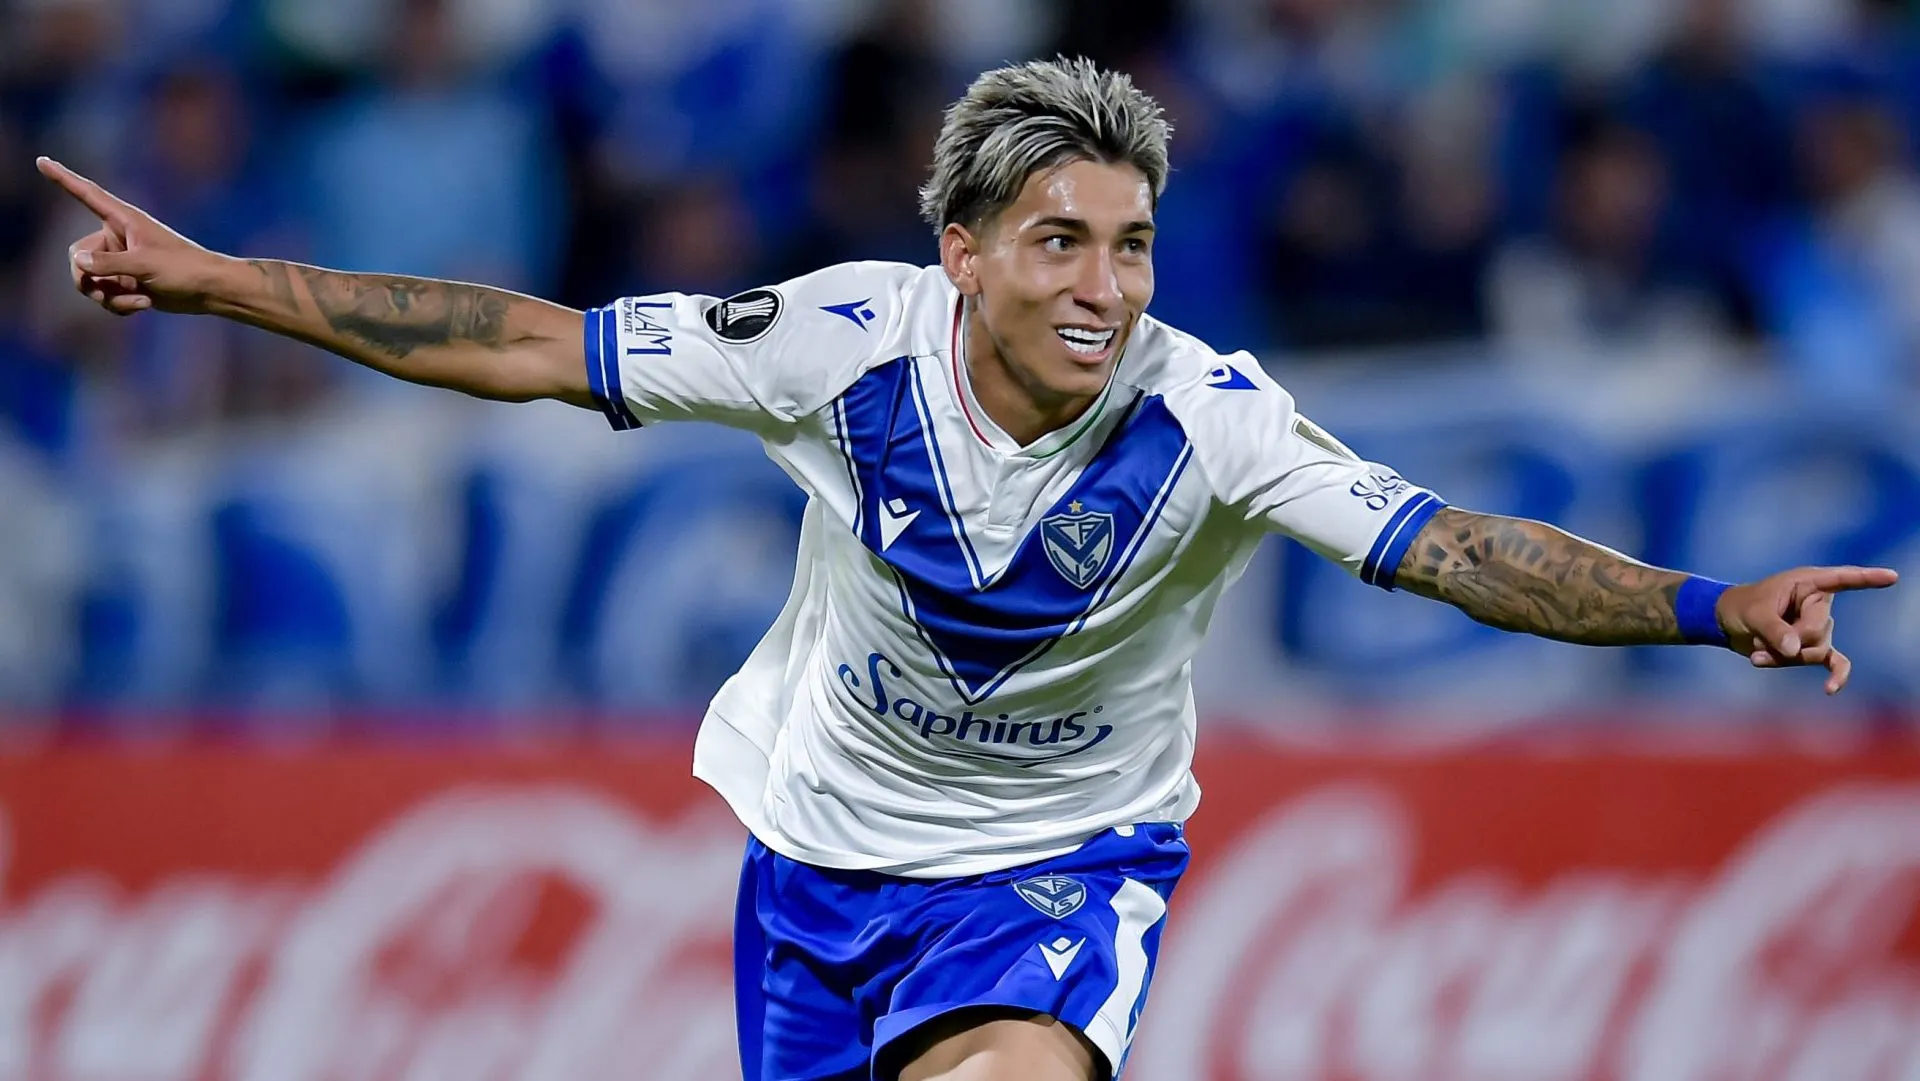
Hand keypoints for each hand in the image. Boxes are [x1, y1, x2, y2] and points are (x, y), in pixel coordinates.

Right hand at [37, 156, 228, 316]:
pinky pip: (105, 295)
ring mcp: (120, 261)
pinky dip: (119, 304)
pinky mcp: (126, 282)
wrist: (210, 291)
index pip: (87, 195)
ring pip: (90, 281)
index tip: (42, 161)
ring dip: (109, 296)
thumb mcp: (144, 265)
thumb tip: (78, 262)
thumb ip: (108, 264)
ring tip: (137, 298)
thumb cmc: (185, 269)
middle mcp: (117, 238)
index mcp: (124, 220)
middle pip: (78, 257)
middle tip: (103, 293)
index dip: (63, 178)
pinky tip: (143, 304)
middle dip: (88, 279)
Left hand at [1716, 566, 1899, 693]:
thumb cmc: (1742, 607)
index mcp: (1808, 583)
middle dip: (1789, 640)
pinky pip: (1833, 663)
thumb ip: (1775, 630)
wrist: (1728, 624)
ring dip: (1784, 658)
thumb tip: (1796, 650)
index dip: (1867, 578)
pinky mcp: (1812, 648)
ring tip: (1758, 652)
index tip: (1892, 577)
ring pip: (1815, 651)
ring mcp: (1819, 628)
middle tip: (1762, 635)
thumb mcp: (1754, 614)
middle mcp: (1819, 604)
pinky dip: (1835, 676)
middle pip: (1819, 631)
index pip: (1843, 579)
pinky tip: (1831, 689)